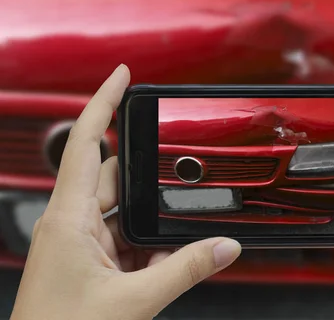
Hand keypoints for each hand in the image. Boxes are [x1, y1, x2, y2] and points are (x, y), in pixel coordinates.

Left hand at [10, 65, 241, 319]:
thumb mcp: (135, 301)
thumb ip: (186, 268)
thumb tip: (224, 246)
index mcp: (69, 219)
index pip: (87, 142)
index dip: (104, 102)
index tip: (122, 76)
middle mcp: (70, 223)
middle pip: (114, 175)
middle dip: (148, 173)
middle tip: (177, 167)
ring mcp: (79, 242)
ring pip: (122, 210)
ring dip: (149, 216)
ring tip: (174, 224)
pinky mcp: (88, 261)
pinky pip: (124, 237)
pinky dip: (147, 242)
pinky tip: (164, 256)